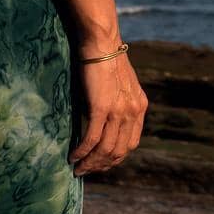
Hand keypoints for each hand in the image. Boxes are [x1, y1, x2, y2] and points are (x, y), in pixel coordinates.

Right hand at [68, 42, 146, 175]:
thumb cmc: (106, 60)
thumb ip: (119, 106)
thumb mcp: (121, 86)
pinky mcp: (101, 108)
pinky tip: (73, 156)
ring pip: (105, 149)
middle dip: (102, 165)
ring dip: (90, 163)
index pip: (131, 143)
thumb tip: (103, 126)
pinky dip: (82, 152)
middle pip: (119, 151)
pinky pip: (92, 139)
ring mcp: (118, 111)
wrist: (101, 43)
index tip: (101, 163)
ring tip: (78, 169)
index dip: (115, 158)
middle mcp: (133, 112)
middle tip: (87, 171)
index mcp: (140, 107)